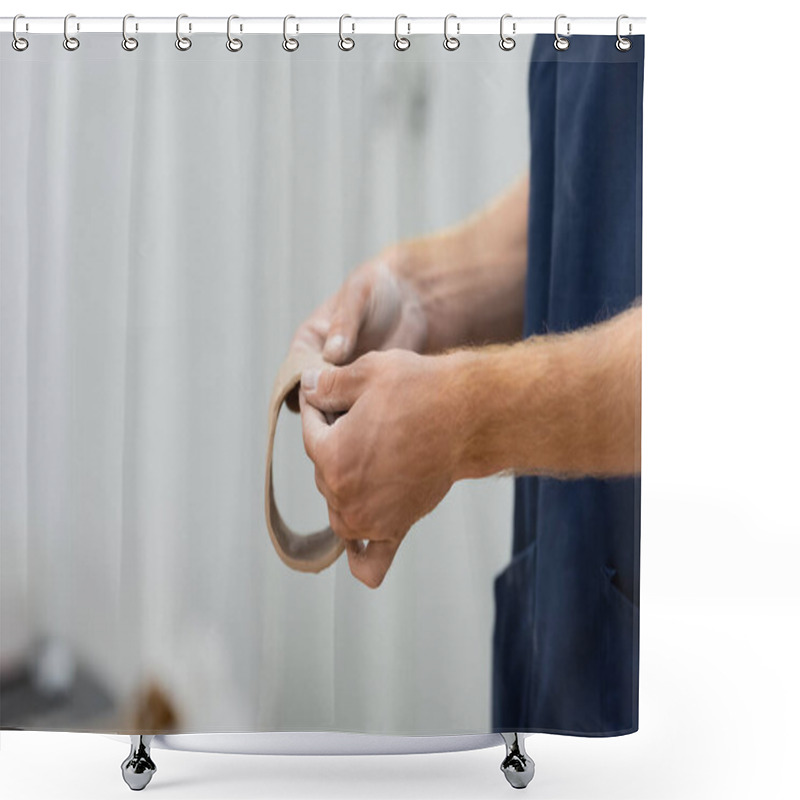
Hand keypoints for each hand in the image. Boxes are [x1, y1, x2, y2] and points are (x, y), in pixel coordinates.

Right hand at [285, 243, 428, 410]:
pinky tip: (384, 416)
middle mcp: (322, 367)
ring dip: (347, 418)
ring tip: (367, 417)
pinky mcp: (368, 391)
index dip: (306, 392)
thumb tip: (332, 354)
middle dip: (326, 411)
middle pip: (314, 401)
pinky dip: (368, 417)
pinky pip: (361, 412)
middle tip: (349, 415)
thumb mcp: (357, 299)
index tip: (325, 400)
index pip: (295, 376)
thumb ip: (345, 325)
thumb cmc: (376, 290)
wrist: (411, 298)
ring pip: (336, 410)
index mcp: (308, 344)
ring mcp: (345, 382)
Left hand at [298, 349, 464, 587]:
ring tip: (368, 458)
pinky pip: (369, 560)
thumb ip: (328, 385)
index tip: (333, 393)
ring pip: (338, 509)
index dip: (320, 406)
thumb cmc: (421, 391)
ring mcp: (369, 519)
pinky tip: (360, 541)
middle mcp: (344, 496)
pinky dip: (360, 556)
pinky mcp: (396, 528)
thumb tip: (308, 387)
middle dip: (335, 442)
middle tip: (364, 417)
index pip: (309, 430)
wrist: (469, 417)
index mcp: (331, 456)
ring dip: (343, 486)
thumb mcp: (368, 373)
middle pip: (323, 468)